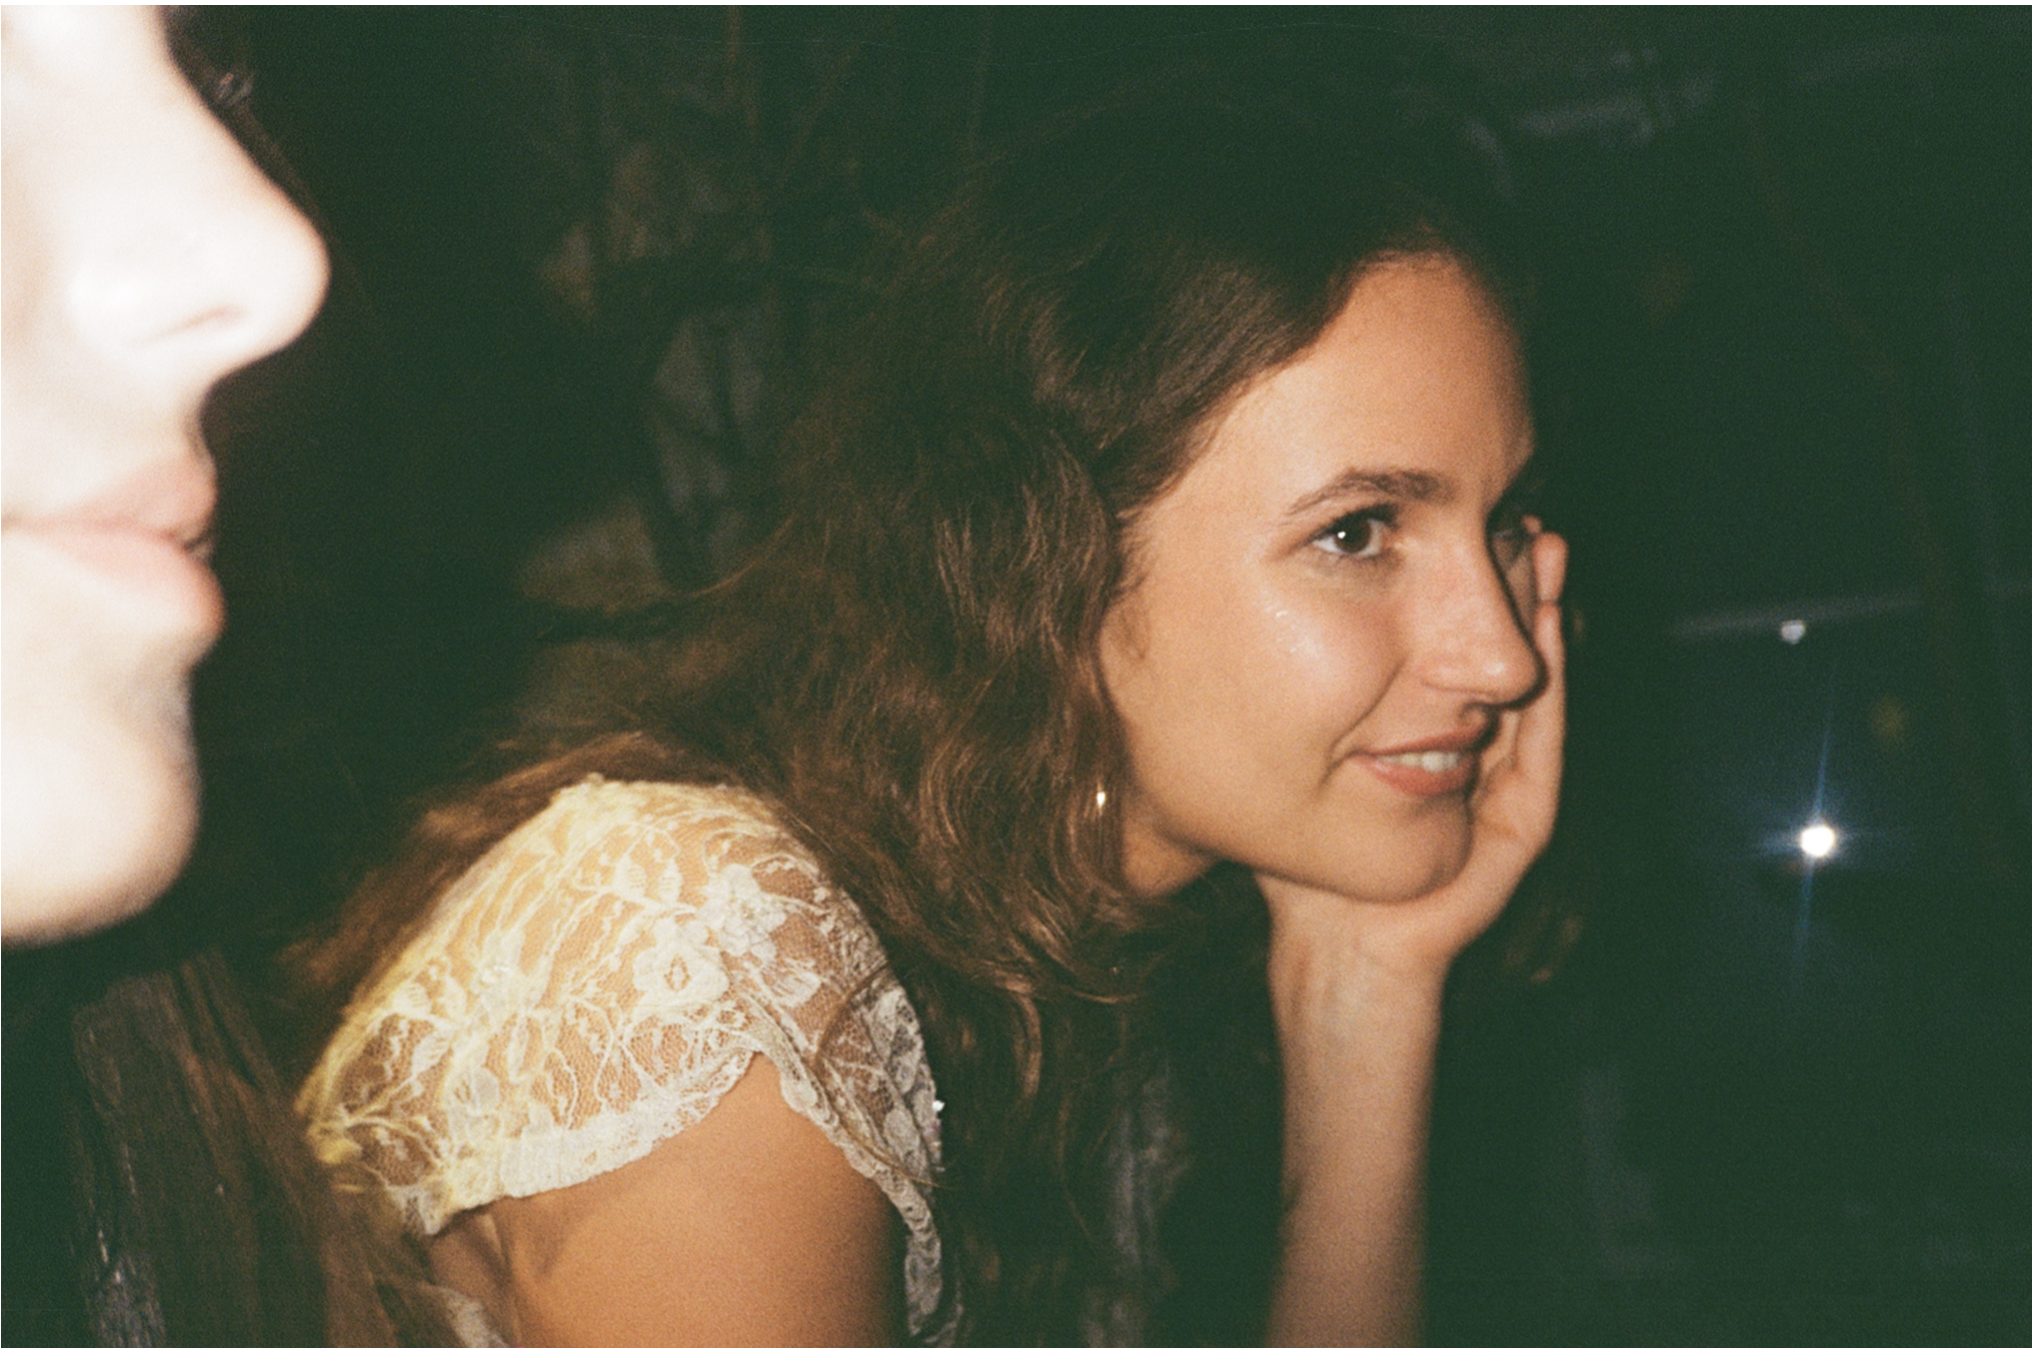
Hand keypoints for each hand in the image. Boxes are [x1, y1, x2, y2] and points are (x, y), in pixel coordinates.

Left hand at [1258, 526, 1567, 992]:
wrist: (1331, 941)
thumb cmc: (1299, 858)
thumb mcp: (1294, 754)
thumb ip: (1291, 697)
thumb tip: (1240, 613)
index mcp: (1426, 737)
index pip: (1455, 649)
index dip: (1462, 587)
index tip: (1462, 520)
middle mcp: (1474, 754)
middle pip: (1502, 655)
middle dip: (1512, 584)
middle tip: (1518, 514)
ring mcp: (1502, 787)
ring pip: (1534, 685)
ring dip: (1543, 615)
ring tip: (1544, 545)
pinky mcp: (1519, 823)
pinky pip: (1540, 742)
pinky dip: (1550, 680)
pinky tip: (1545, 624)